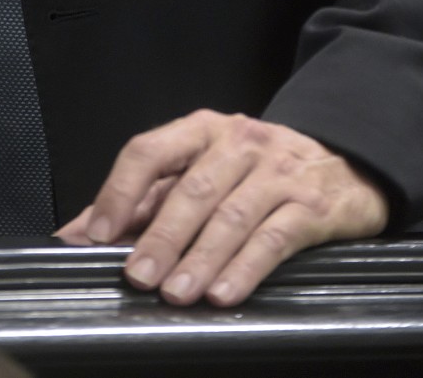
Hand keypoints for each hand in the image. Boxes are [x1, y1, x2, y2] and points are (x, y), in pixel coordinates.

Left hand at [57, 109, 387, 305]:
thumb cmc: (259, 171)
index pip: (151, 150)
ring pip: (231, 214)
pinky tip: (224, 293)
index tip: (97, 234)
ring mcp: (277, 172)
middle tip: (137, 276)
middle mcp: (239, 142)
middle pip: (191, 188)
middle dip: (161, 236)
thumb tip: (76, 234)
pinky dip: (246, 266)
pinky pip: (274, 236)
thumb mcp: (203, 170)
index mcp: (203, 129)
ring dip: (199, 257)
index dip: (120, 191)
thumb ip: (145, 199)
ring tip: (176, 293)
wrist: (347, 163)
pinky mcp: (312, 206)